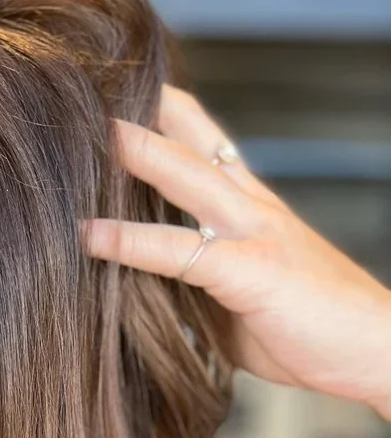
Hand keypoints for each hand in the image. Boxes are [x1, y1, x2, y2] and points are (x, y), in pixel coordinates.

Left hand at [82, 84, 390, 418]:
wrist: (376, 352)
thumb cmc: (308, 330)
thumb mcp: (241, 296)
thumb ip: (196, 279)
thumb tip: (141, 288)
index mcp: (252, 206)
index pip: (202, 143)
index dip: (162, 115)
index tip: (113, 96)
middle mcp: (252, 206)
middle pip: (191, 139)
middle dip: (139, 111)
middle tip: (84, 84)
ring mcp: (253, 233)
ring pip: (184, 176)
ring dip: (131, 154)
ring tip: (76, 137)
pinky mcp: (249, 271)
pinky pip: (176, 248)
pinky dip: (127, 240)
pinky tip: (86, 235)